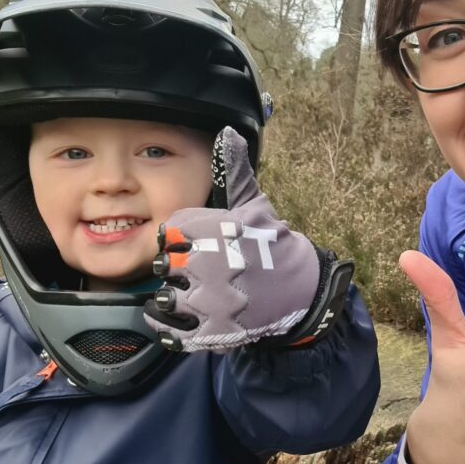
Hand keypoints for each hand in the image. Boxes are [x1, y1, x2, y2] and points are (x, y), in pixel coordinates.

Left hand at [144, 127, 346, 351]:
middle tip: (190, 270)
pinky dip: (163, 325)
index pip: (171, 231)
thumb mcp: (254, 203)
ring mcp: (210, 301)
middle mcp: (209, 265)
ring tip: (181, 294)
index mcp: (215, 230)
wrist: (300, 290)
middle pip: (166, 265)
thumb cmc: (272, 244)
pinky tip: (167, 318)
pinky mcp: (211, 331)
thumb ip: (234, 169)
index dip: (178, 238)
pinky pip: (171, 330)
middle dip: (174, 267)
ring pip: (166, 297)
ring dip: (169, 296)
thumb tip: (228, 132)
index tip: (189, 243)